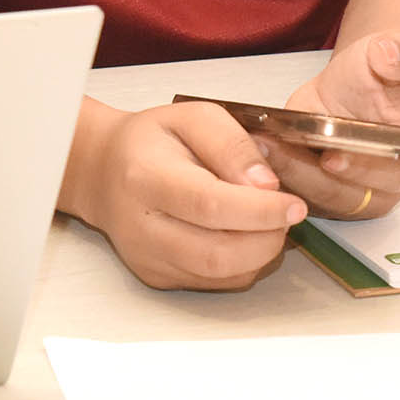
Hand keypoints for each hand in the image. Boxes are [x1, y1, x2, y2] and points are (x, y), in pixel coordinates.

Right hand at [74, 101, 307, 290]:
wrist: (104, 171)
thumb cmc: (149, 142)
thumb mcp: (191, 117)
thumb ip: (232, 144)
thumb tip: (266, 184)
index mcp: (145, 177)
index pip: (209, 205)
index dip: (260, 210)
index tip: (295, 204)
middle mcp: (141, 226)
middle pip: (217, 253)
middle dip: (268, 238)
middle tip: (287, 213)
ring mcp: (148, 258)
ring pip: (221, 275)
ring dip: (260, 252)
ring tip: (266, 221)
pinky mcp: (159, 277)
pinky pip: (216, 283)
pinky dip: (243, 263)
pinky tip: (242, 234)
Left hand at [266, 32, 399, 219]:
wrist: (349, 87)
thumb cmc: (373, 76)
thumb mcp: (386, 54)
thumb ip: (399, 54)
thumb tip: (392, 52)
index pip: (390, 176)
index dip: (361, 169)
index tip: (332, 158)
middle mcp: (381, 189)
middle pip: (345, 194)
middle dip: (307, 173)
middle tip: (274, 147)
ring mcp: (348, 196)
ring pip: (314, 196)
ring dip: (284, 173)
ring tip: (258, 143)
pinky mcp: (317, 194)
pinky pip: (294, 192)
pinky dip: (273, 173)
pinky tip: (255, 149)